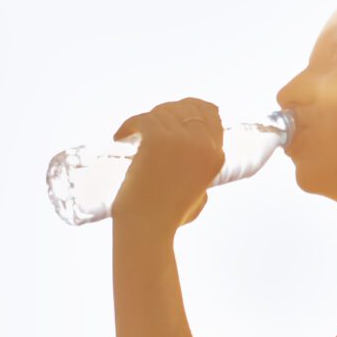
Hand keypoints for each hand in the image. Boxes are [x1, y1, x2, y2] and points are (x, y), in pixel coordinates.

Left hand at [109, 98, 221, 231]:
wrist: (148, 228)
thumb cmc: (168, 219)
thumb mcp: (199, 196)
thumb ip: (200, 180)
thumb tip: (190, 171)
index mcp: (215, 156)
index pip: (209, 115)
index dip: (192, 109)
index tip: (174, 114)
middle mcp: (203, 144)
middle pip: (186, 108)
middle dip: (168, 111)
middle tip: (149, 125)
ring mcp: (181, 140)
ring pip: (162, 112)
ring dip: (146, 120)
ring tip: (132, 135)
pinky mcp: (157, 139)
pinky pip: (142, 119)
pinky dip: (129, 125)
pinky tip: (120, 136)